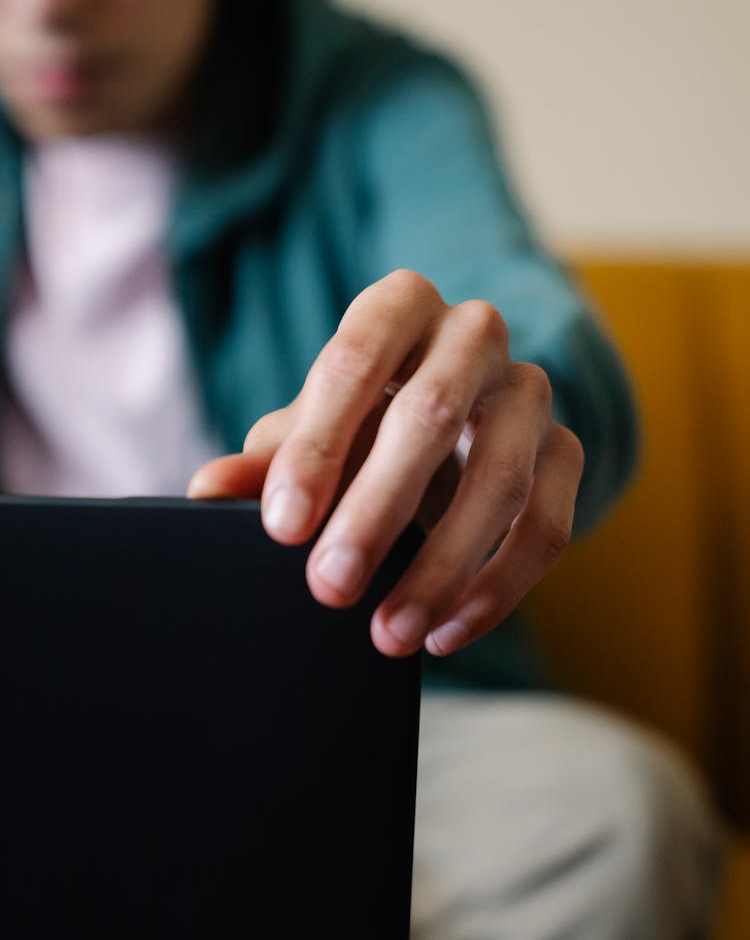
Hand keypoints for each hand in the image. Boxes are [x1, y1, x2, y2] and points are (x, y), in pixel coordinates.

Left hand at [187, 270, 583, 657]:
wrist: (447, 426)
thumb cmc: (363, 419)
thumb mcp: (312, 430)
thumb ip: (266, 460)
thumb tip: (207, 492)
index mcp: (400, 305)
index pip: (355, 361)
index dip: (318, 445)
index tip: (281, 527)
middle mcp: (475, 334)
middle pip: (430, 416)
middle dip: (376, 510)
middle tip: (329, 587)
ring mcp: (529, 392)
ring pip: (501, 480)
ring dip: (442, 567)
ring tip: (387, 634)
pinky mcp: (566, 451)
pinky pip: (548, 526)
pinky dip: (497, 589)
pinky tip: (443, 634)